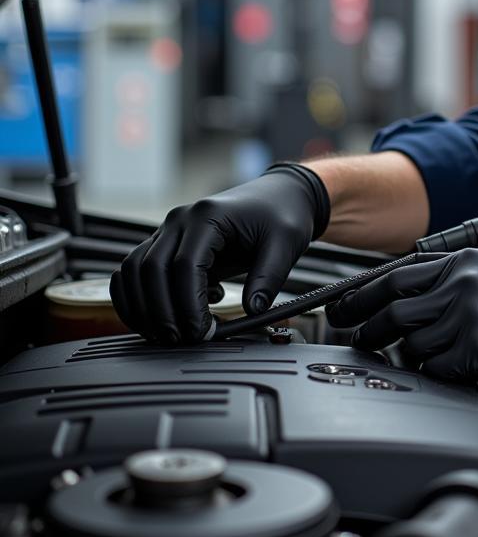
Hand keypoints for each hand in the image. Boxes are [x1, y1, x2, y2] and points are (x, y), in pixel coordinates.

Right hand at [110, 163, 328, 343]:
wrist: (279, 196)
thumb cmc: (282, 215)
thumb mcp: (285, 243)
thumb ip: (269, 277)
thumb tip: (252, 311)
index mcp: (208, 215)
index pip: (184, 264)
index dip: (189, 304)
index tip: (202, 331)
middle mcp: (180, 220)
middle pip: (150, 269)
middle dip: (162, 311)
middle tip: (183, 339)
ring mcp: (168, 231)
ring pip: (133, 270)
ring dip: (143, 308)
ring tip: (169, 334)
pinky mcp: (166, 245)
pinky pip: (134, 271)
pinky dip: (136, 297)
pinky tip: (163, 316)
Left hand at [325, 248, 477, 389]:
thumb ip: (448, 279)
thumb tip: (403, 296)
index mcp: (462, 262)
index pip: (395, 274)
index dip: (362, 293)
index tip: (340, 306)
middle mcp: (461, 283)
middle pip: (394, 307)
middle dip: (367, 325)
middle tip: (354, 336)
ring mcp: (467, 315)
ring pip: (412, 342)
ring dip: (409, 354)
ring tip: (418, 356)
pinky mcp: (476, 348)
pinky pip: (435, 367)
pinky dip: (435, 371)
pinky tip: (448, 368)